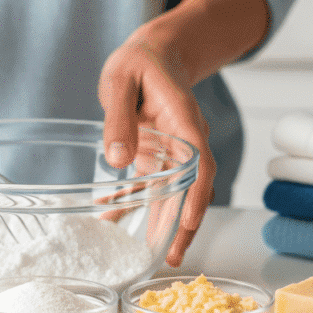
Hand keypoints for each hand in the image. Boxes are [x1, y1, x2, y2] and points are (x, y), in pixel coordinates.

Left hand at [98, 36, 216, 266]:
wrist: (153, 54)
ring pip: (175, 192)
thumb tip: (117, 159)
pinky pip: (151, 184)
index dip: (197, 193)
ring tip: (152, 255)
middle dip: (185, 224)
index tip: (189, 221)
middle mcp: (185, 140)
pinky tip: (113, 219)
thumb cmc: (139, 61)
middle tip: (175, 258)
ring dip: (164, 222)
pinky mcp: (157, 155)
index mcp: (183, 118)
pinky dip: (135, 202)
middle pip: (193, 187)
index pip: (200, 161)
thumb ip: (119, 117)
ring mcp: (173, 151)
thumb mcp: (121, 80)